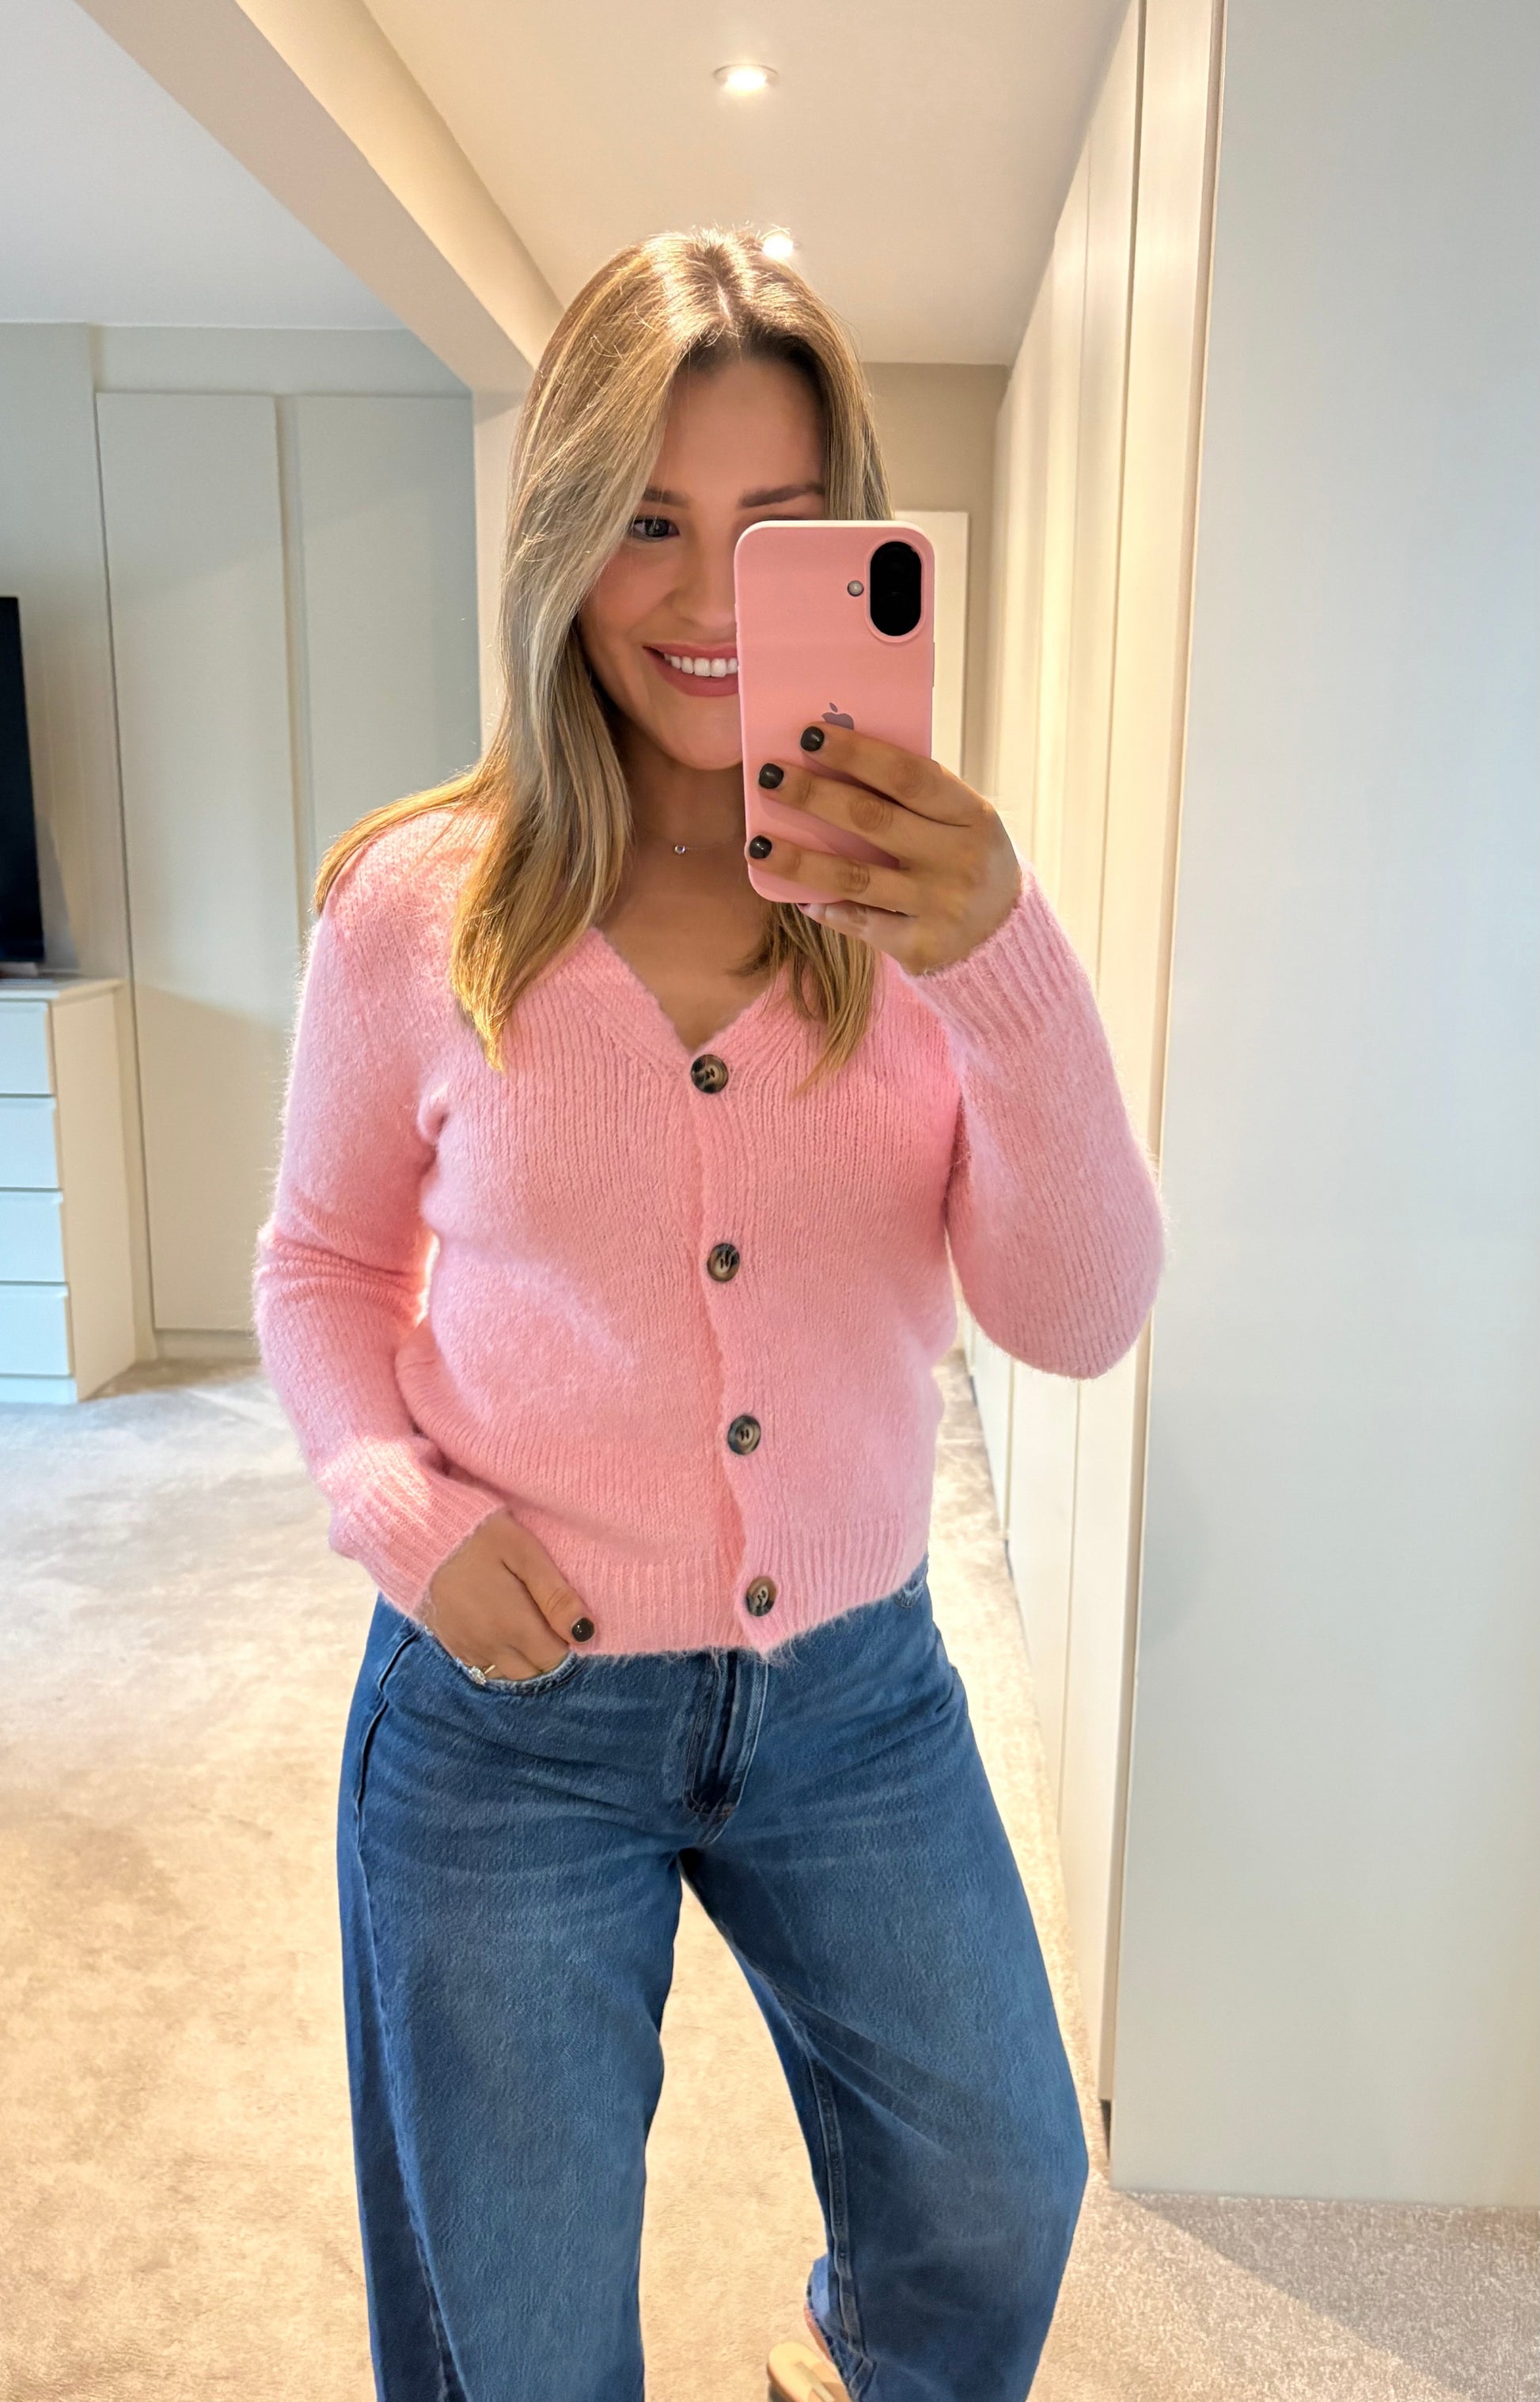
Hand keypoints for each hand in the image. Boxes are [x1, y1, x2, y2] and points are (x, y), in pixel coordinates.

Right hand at [423, 1510, 593, 1680]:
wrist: (417, 1533)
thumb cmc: (478, 1535)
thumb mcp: (523, 1552)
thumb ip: (555, 1595)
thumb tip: (585, 1632)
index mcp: (513, 1625)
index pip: (556, 1657)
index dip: (567, 1638)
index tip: (564, 1614)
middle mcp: (490, 1647)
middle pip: (534, 1670)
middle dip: (547, 1651)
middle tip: (544, 1614)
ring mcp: (467, 1649)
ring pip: (509, 1673)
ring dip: (524, 1657)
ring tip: (523, 1620)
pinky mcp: (451, 1645)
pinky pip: (484, 1667)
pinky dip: (499, 1656)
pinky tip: (498, 1627)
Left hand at [748, 722, 1021, 974]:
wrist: (1004, 942)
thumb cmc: (965, 862)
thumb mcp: (961, 824)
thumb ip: (914, 799)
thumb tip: (834, 764)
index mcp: (973, 816)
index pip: (910, 775)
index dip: (858, 754)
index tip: (810, 734)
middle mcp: (959, 860)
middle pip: (873, 820)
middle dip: (814, 796)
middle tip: (768, 777)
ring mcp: (940, 907)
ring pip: (854, 878)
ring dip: (799, 860)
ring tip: (757, 844)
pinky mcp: (921, 947)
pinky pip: (859, 923)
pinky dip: (825, 907)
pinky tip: (795, 896)